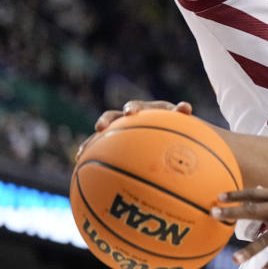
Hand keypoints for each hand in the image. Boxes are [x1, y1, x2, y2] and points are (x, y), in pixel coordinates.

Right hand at [79, 100, 193, 159]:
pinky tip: (80, 162)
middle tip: (100, 127)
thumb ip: (181, 115)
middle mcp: (130, 117)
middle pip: (114, 115)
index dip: (133, 108)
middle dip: (106, 120)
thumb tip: (186, 107)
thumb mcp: (182, 123)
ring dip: (92, 141)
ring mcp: (121, 128)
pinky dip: (92, 153)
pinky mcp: (115, 141)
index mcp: (147, 110)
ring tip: (82, 152)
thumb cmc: (178, 126)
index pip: (137, 106)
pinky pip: (101, 147)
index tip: (130, 112)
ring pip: (103, 133)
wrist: (171, 131)